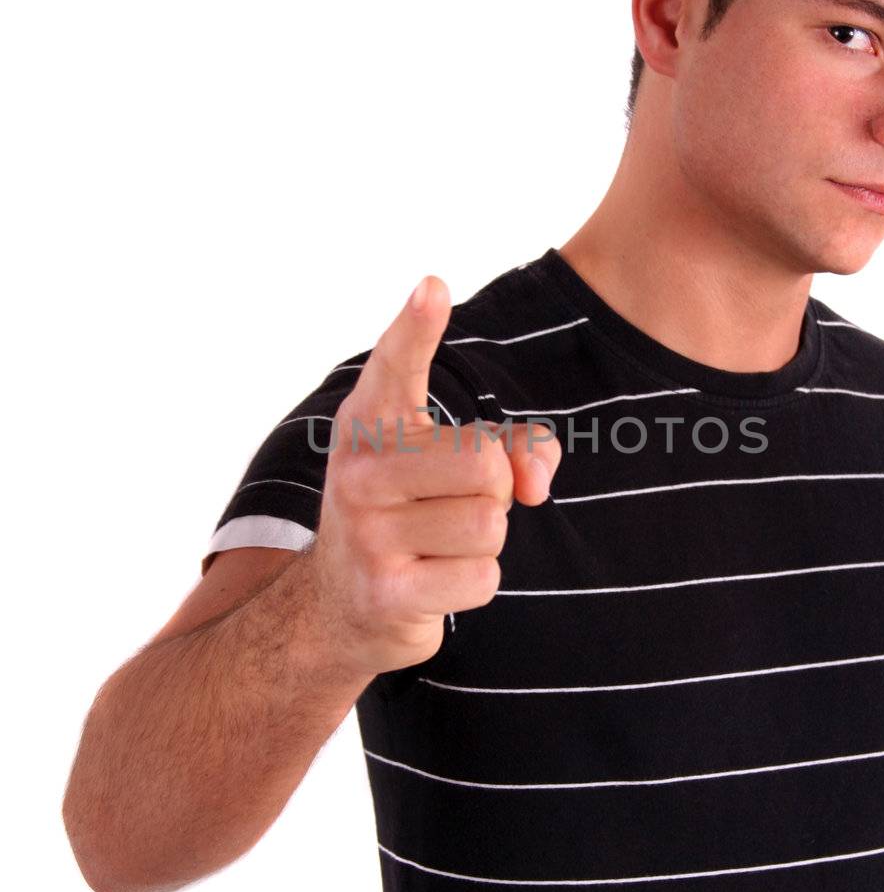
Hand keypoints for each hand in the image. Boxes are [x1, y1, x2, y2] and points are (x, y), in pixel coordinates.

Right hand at [305, 273, 561, 677]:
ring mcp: (366, 533)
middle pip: (486, 464)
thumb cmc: (416, 511)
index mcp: (372, 422)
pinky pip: (482, 576)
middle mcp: (359, 470)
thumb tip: (535, 480)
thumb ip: (516, 448)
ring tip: (440, 544)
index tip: (434, 288)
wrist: (341, 602)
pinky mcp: (386, 592)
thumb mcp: (457, 464)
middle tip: (454, 504)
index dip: (417, 327)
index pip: (398, 364)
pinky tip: (434, 581)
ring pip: (490, 523)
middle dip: (493, 489)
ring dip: (484, 541)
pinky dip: (474, 583)